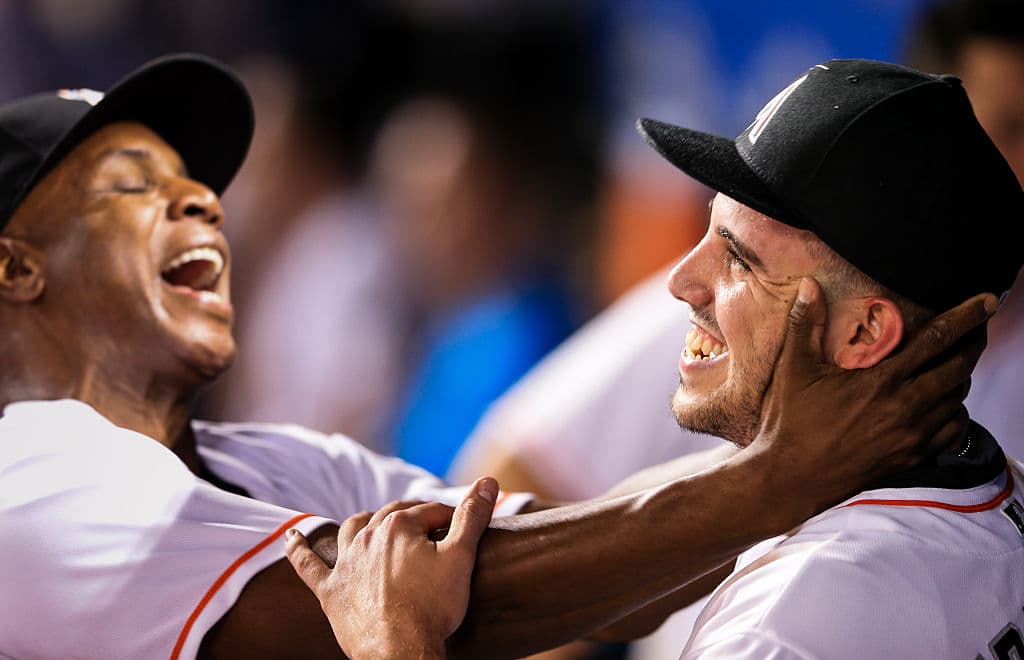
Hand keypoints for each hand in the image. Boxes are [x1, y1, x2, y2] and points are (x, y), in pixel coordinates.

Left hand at [285, 478, 498, 659]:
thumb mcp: (461, 558)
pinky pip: (307, 565)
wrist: (399, 652)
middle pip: (394, 516)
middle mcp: (367, 537)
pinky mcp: (330, 591)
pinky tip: (292, 537)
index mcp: (399, 526)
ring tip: (377, 523)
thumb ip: (473, 516)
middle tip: (435, 533)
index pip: (430, 511)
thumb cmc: (432, 607)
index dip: (451, 520)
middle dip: (415, 518)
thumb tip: (489, 482)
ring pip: (352, 529)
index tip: (462, 535)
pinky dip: (298, 548)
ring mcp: (345, 564)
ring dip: (366, 522)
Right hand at [752, 277, 994, 516]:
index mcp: (881, 381)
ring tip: (957, 361)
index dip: (966, 317)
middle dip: (974, 343)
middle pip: (959, 367)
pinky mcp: (913, 456)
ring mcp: (913, 435)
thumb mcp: (793, 369)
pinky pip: (954, 429)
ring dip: (962, 375)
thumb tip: (808, 285)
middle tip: (978, 328)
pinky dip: (958, 411)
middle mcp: (906, 407)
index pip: (936, 340)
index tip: (987, 301)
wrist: (793, 478)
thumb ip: (805, 324)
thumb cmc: (791, 421)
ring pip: (959, 397)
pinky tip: (946, 402)